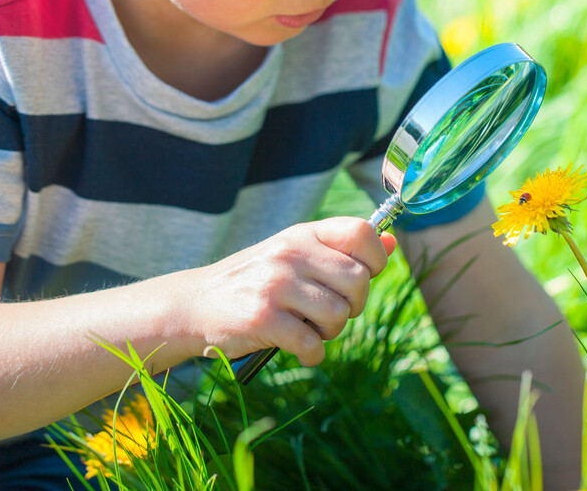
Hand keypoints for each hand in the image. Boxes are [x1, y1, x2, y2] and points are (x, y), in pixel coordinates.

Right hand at [180, 218, 395, 366]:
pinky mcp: (262, 319)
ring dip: (330, 332)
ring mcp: (276, 285)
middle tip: (330, 314)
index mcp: (302, 234)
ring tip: (308, 329)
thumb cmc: (254, 282)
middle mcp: (291, 253)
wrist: (193, 305)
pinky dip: (312, 355)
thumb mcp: (295, 255)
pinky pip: (312, 345)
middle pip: (358, 280)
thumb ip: (341, 251)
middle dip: (353, 306)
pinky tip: (299, 350)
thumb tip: (392, 242)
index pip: (361, 232)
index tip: (362, 278)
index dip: (375, 258)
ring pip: (339, 315)